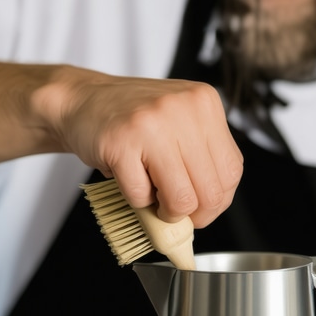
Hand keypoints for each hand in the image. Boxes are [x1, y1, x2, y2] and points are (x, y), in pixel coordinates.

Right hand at [33, 67, 243, 227]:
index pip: (232, 172)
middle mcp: (184, 109)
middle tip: (173, 211)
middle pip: (211, 192)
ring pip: (180, 200)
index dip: (217, 202)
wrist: (83, 100)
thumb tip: (210, 209)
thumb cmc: (134, 120)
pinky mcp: (121, 142)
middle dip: (192, 215)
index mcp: (204, 103)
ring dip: (164, 212)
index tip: (199, 209)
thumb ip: (201, 159)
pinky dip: (135, 200)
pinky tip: (128, 178)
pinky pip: (141, 197)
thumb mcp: (180, 124)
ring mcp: (152, 124)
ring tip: (151, 195)